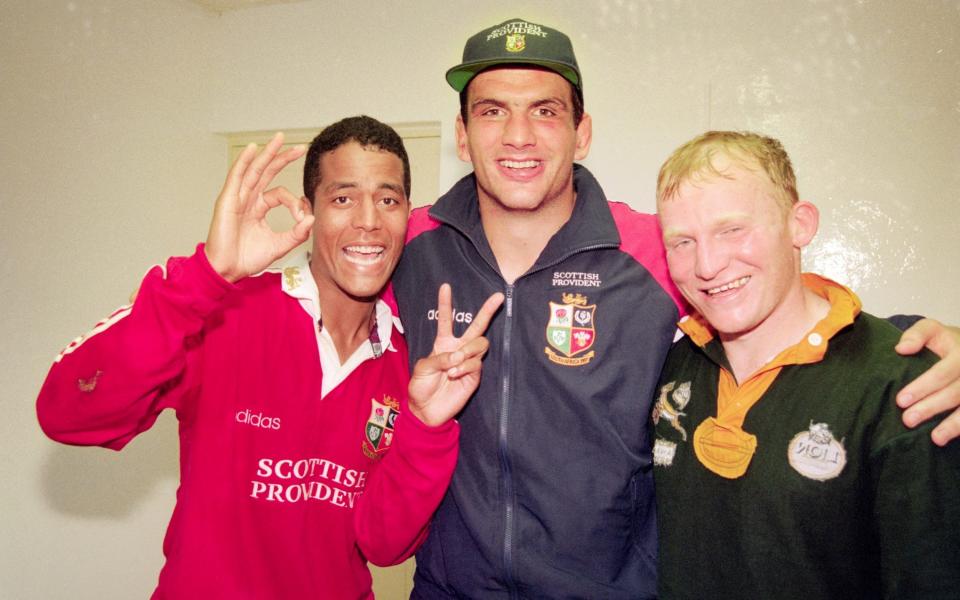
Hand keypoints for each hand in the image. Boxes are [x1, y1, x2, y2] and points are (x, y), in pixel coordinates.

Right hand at [205, 132, 314, 281]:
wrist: (228, 269)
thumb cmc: (247, 258)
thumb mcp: (280, 245)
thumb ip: (297, 233)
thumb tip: (312, 218)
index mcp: (259, 208)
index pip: (281, 194)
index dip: (295, 203)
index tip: (303, 217)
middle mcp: (248, 199)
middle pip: (268, 172)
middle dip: (283, 158)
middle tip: (300, 147)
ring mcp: (237, 197)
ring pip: (254, 169)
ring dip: (267, 153)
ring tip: (280, 139)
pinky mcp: (227, 200)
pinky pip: (237, 176)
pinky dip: (244, 161)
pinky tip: (253, 149)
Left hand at [407, 284, 503, 426]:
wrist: (427, 411)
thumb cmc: (421, 387)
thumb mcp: (422, 369)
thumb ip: (438, 359)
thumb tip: (458, 356)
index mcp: (443, 343)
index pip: (446, 320)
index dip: (445, 303)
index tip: (445, 286)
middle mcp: (458, 349)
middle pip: (478, 326)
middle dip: (488, 310)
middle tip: (499, 296)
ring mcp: (469, 361)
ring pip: (480, 343)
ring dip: (467, 351)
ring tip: (454, 364)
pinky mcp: (475, 375)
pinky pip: (477, 363)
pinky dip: (465, 366)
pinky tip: (454, 374)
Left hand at [895, 319, 959, 445]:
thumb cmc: (947, 342)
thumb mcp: (932, 329)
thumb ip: (917, 335)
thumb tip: (902, 349)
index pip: (942, 373)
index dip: (922, 387)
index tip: (901, 400)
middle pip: (956, 393)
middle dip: (932, 407)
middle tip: (908, 420)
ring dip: (954, 425)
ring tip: (935, 439)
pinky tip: (949, 439)